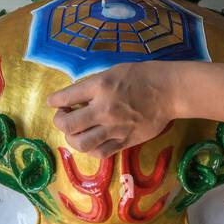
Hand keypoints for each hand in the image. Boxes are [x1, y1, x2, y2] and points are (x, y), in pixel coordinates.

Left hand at [48, 62, 176, 157]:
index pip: (65, 97)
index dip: (54, 100)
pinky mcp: (125, 141)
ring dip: (72, 138)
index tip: (54, 102)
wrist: (169, 91)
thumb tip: (74, 98)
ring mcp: (115, 128)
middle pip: (68, 124)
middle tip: (63, 117)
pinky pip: (100, 152)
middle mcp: (104, 109)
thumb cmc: (141, 76)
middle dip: (59, 121)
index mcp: (100, 86)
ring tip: (75, 132)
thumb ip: (92, 85)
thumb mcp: (112, 71)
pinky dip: (89, 149)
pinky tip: (90, 141)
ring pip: (81, 143)